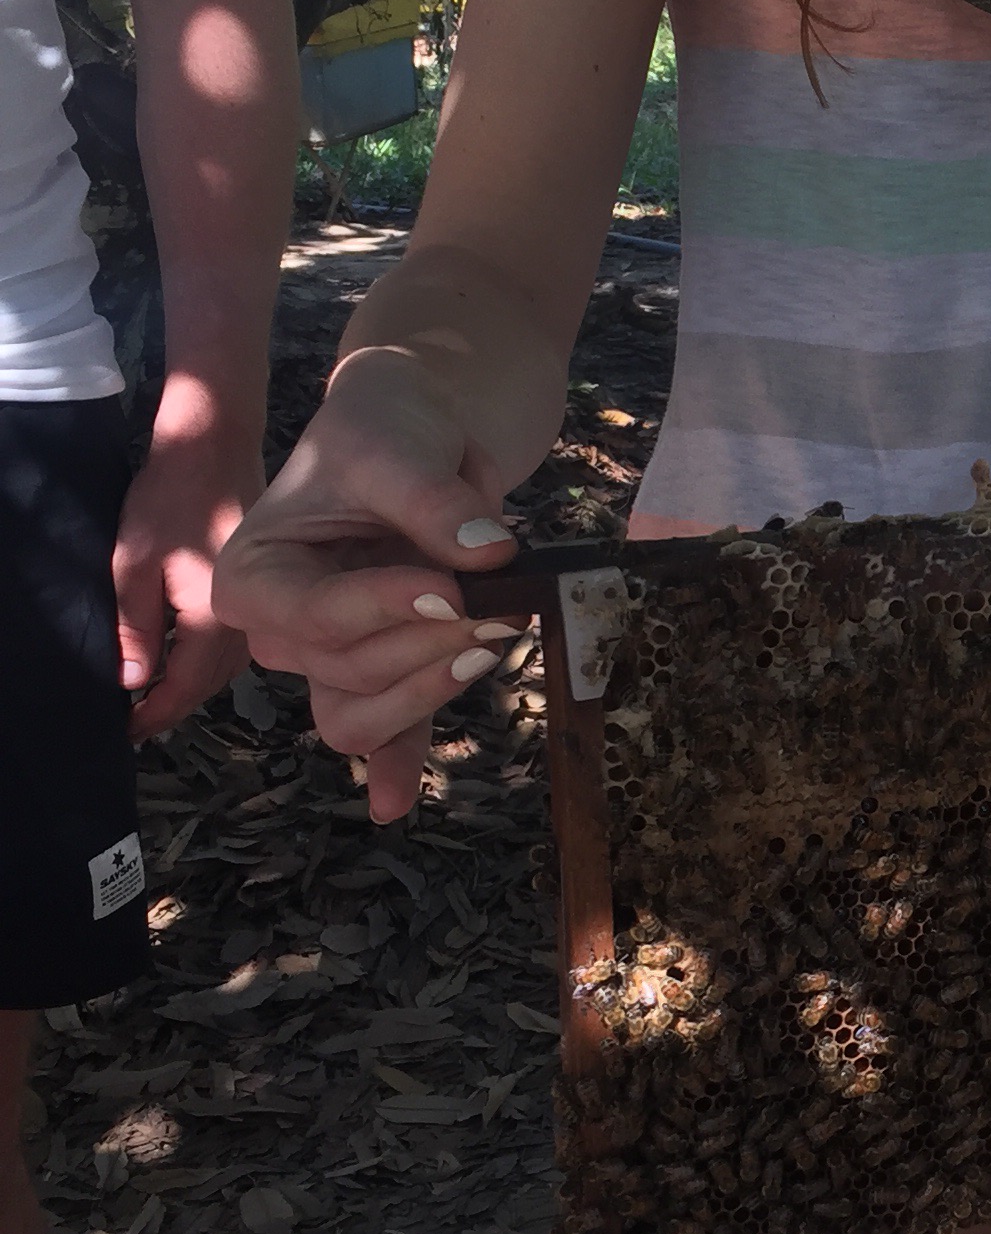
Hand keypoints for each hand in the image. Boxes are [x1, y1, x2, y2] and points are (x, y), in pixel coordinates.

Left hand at [113, 411, 261, 738]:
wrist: (214, 446)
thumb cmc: (169, 498)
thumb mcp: (133, 564)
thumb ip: (134, 628)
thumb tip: (132, 684)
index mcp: (216, 619)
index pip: (185, 689)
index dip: (153, 716)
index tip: (123, 733)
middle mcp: (247, 618)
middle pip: (211, 684)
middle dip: (173, 704)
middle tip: (134, 719)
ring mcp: (257, 601)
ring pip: (226, 665)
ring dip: (192, 682)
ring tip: (156, 690)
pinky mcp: (260, 585)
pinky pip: (234, 639)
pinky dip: (208, 656)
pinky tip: (186, 652)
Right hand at [211, 348, 522, 821]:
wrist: (420, 430)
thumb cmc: (386, 429)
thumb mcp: (397, 449)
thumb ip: (433, 503)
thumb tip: (486, 552)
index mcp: (253, 572)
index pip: (310, 616)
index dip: (380, 609)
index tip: (448, 586)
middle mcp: (280, 627)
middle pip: (346, 670)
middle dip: (425, 644)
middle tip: (493, 604)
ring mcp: (329, 656)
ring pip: (360, 713)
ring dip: (429, 690)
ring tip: (492, 642)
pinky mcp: (382, 671)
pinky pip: (381, 734)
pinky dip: (393, 766)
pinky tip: (395, 804)